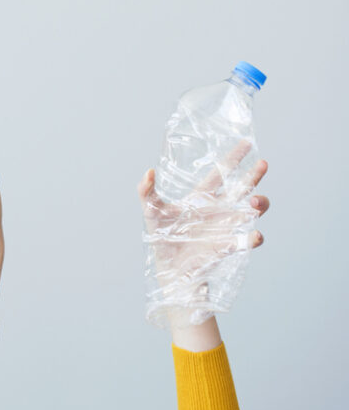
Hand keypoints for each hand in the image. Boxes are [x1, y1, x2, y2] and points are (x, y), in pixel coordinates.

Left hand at [139, 144, 269, 335]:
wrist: (168, 266)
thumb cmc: (161, 236)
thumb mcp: (150, 210)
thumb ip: (146, 190)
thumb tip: (149, 171)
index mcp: (201, 197)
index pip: (220, 173)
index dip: (234, 158)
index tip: (248, 143)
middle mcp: (218, 209)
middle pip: (242, 189)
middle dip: (253, 177)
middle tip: (262, 164)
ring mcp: (225, 227)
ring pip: (250, 212)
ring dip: (258, 205)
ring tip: (255, 203)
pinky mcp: (225, 246)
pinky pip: (243, 241)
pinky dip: (251, 239)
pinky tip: (255, 236)